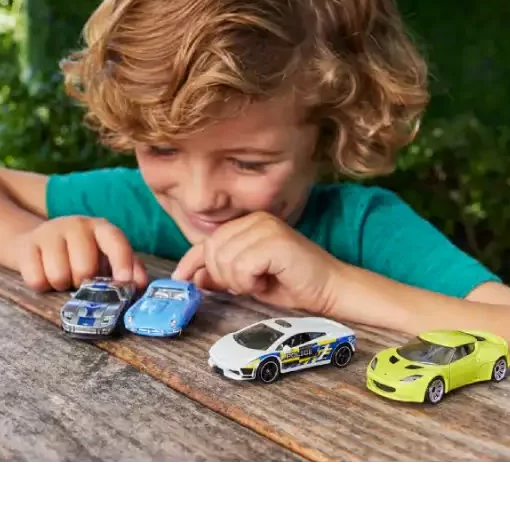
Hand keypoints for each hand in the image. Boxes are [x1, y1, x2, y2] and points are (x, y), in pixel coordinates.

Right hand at [12, 216, 147, 291]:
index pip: (115, 242)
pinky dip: (40, 285)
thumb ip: (127, 268)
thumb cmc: (79, 256)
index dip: (122, 263)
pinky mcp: (26, 245)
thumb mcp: (105, 258)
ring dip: (60, 285)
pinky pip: (35, 279)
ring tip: (61, 277)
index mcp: (101, 229)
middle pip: (84, 268)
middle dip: (82, 283)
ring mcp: (50, 232)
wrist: (36, 244)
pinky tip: (44, 275)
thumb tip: (139, 284)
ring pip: (58, 275)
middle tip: (78, 281)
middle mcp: (77, 225)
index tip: (123, 282)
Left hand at [170, 212, 340, 313]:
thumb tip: (193, 277)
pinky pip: (241, 265)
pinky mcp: (275, 240)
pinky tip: (265, 282)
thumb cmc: (291, 284)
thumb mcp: (247, 280)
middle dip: (222, 276)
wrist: (329, 288)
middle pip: (212, 250)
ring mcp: (266, 227)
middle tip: (246, 286)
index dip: (191, 261)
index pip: (208, 240)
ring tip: (259, 282)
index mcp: (248, 224)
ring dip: (238, 281)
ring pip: (224, 259)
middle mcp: (256, 220)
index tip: (180, 279)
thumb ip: (221, 275)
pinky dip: (249, 281)